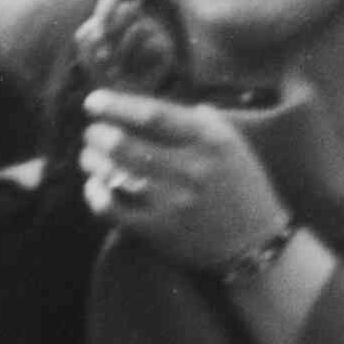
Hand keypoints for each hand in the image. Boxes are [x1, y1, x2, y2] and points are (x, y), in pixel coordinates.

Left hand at [82, 88, 292, 273]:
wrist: (255, 242)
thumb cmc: (239, 183)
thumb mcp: (230, 142)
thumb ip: (195, 119)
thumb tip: (150, 103)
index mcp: (208, 141)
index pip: (152, 114)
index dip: (116, 105)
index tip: (93, 101)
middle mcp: (190, 169)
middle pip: (125, 143)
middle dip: (98, 134)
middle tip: (92, 133)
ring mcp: (173, 202)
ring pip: (115, 173)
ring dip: (92, 161)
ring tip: (89, 156)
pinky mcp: (159, 231)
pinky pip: (112, 209)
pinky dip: (95, 194)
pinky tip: (93, 186)